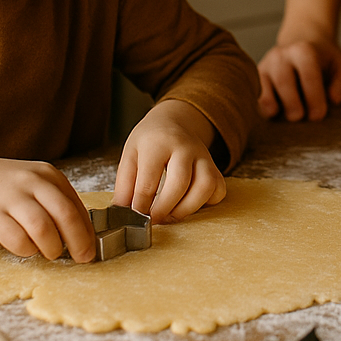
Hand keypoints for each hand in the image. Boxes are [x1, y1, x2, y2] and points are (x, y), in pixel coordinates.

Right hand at [0, 150, 96, 261]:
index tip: (92, 249)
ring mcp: (11, 197)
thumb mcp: (30, 183)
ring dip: (52, 247)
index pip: (77, 205)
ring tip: (51, 254)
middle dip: (79, 242)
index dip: (87, 231)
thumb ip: (53, 202)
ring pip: (44, 228)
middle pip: (66, 215)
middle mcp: (32, 182)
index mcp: (47, 175)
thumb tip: (79, 233)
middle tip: (82, 258)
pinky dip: (26, 249)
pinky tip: (25, 249)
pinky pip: (16, 238)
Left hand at [115, 100, 226, 223]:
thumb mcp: (130, 154)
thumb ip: (124, 184)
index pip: (148, 180)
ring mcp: (203, 156)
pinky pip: (218, 189)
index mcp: (157, 143)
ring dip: (188, 209)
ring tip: (171, 215)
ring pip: (205, 186)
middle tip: (154, 219)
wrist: (174, 121)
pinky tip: (189, 204)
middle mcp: (184, 147)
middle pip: (180, 183)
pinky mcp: (215, 166)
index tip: (135, 216)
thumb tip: (122, 211)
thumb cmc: (150, 140)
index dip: (140, 205)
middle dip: (165, 208)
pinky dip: (207, 203)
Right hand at [256, 27, 340, 121]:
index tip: (319, 115)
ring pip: (264, 90)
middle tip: (302, 118)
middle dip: (293, 105)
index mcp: (304, 50)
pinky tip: (277, 114)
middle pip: (283, 82)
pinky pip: (255, 97)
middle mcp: (281, 55)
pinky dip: (263, 109)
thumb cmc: (326, 60)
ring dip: (276, 109)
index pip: (308, 74)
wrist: (301, 41)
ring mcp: (266, 65)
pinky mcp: (256, 77)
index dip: (314, 97)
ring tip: (290, 117)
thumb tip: (333, 99)